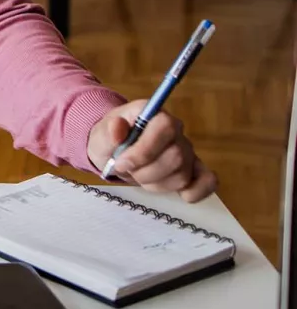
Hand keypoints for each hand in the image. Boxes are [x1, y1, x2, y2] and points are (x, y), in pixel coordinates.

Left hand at [87, 100, 216, 202]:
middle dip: (146, 171)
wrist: (115, 152)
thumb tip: (118, 127)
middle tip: (127, 171)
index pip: (165, 127)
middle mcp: (176, 131)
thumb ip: (108, 131)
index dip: (144, 150)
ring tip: (139, 176)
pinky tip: (180, 194)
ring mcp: (188, 151)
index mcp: (155, 114)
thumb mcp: (100, 135)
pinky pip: (207, 182)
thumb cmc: (110, 140)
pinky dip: (195, 192)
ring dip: (155, 183)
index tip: (121, 162)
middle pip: (176, 157)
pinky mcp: (193, 170)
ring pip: (182, 175)